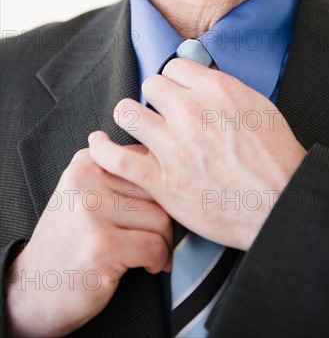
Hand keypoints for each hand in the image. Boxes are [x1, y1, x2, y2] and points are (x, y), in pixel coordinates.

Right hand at [5, 148, 171, 336]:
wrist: (35, 289)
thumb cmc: (71, 241)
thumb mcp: (85, 195)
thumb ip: (118, 174)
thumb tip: (170, 167)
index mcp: (86, 163)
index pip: (145, 162)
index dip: (160, 190)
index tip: (156, 209)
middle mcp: (86, 181)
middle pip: (157, 190)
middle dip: (166, 218)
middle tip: (160, 237)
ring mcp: (92, 213)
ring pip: (160, 218)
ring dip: (165, 242)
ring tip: (152, 252)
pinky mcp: (101, 246)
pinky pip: (155, 246)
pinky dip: (159, 260)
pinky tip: (148, 266)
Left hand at [88, 59, 305, 251]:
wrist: (282, 204)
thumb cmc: (275, 159)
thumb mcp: (259, 106)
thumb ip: (224, 90)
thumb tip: (200, 81)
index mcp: (217, 90)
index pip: (175, 67)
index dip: (176, 82)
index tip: (178, 95)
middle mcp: (191, 112)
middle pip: (151, 85)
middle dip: (157, 98)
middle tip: (164, 115)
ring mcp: (174, 146)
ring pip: (128, 111)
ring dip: (132, 117)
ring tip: (138, 127)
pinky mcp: (162, 181)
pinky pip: (117, 158)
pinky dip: (103, 150)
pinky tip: (99, 145)